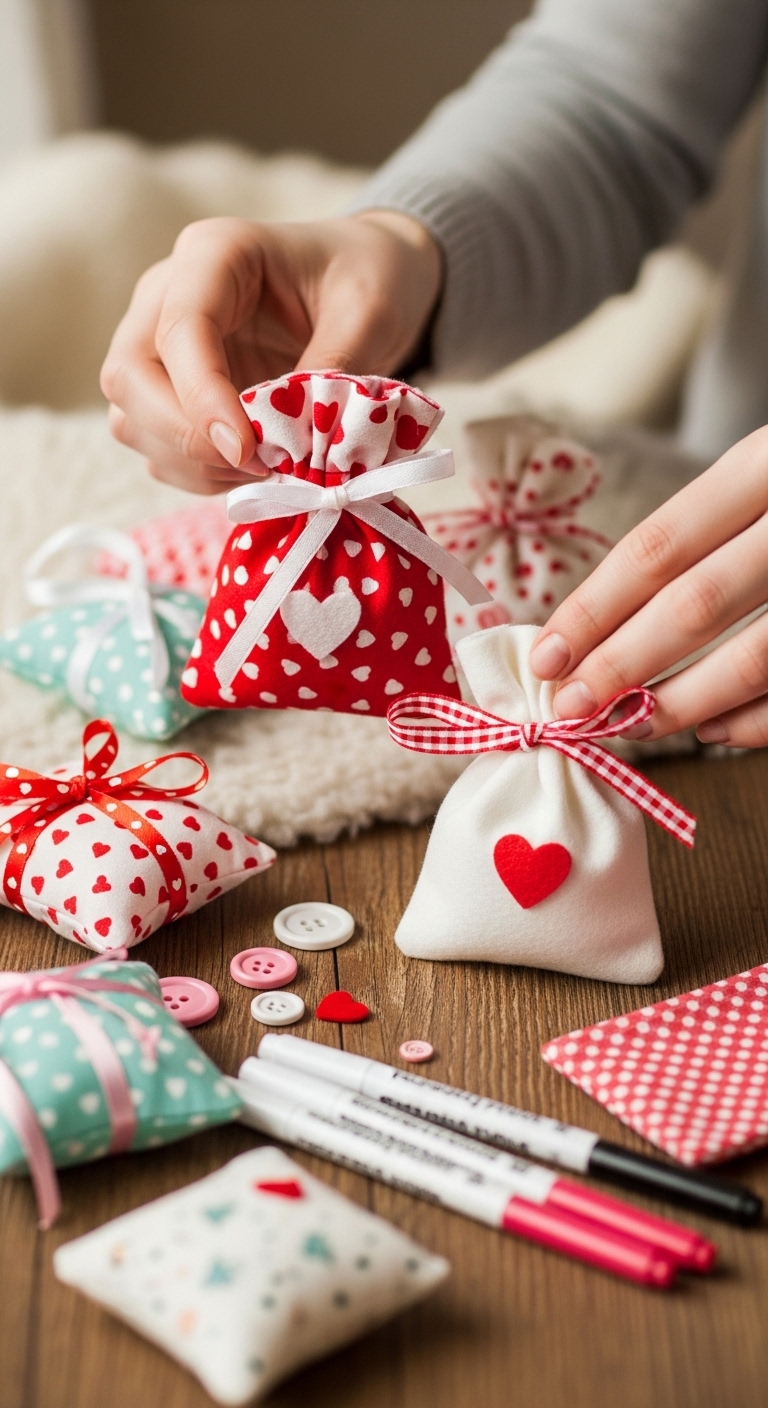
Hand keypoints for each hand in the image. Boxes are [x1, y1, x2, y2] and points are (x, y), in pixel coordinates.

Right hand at [100, 211, 441, 494]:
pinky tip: (250, 472)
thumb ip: (333, 371)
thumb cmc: (365, 277)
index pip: (180, 329)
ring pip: (129, 416)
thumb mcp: (368, 313)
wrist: (360, 277)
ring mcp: (158, 343)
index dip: (203, 398)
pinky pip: (155, 445)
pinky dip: (196, 473)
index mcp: (214, 253)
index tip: (245, 450)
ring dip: (188, 461)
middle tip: (256, 466)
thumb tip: (296, 444)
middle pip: (129, 375)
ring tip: (262, 471)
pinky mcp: (168, 389)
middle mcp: (168, 294)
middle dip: (184, 436)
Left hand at [528, 425, 767, 747]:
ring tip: (633, 725)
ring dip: (685, 702)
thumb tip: (606, 625)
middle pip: (696, 604)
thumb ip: (708, 538)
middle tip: (571, 707)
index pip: (659, 547)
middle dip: (622, 665)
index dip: (595, 609)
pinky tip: (713, 730)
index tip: (546, 654)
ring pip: (757, 655)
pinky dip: (757, 719)